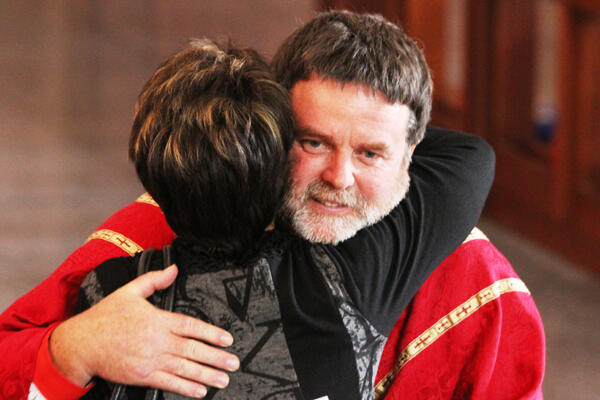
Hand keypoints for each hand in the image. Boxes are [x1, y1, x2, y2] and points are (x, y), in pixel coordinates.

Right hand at [49, 265, 238, 397]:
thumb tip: (174, 269)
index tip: (227, 339)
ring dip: (206, 375)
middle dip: (216, 357)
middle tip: (234, 363)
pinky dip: (185, 387)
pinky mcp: (142, 375)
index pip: (190, 326)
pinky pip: (168, 383)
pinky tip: (200, 391)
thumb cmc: (106, 317)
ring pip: (184, 368)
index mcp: (157, 320)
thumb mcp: (130, 291)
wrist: (82, 343)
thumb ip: (155, 279)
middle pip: (192, 350)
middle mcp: (157, 341)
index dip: (211, 333)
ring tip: (223, 379)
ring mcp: (150, 360)